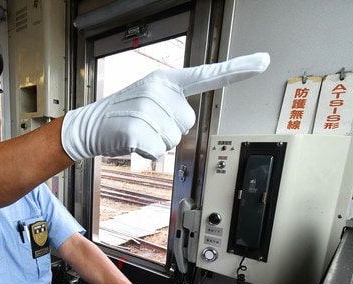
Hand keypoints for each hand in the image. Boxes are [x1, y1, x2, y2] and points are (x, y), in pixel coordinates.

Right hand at [61, 52, 269, 160]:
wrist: (89, 125)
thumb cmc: (122, 115)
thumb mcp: (148, 99)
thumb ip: (172, 104)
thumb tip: (186, 121)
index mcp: (165, 81)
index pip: (206, 74)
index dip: (236, 70)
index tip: (263, 62)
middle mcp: (159, 90)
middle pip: (188, 123)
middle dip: (170, 130)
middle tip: (147, 124)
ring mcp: (148, 109)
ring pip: (173, 140)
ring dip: (157, 142)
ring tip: (137, 131)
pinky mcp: (138, 130)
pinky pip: (157, 151)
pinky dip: (145, 153)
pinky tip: (132, 142)